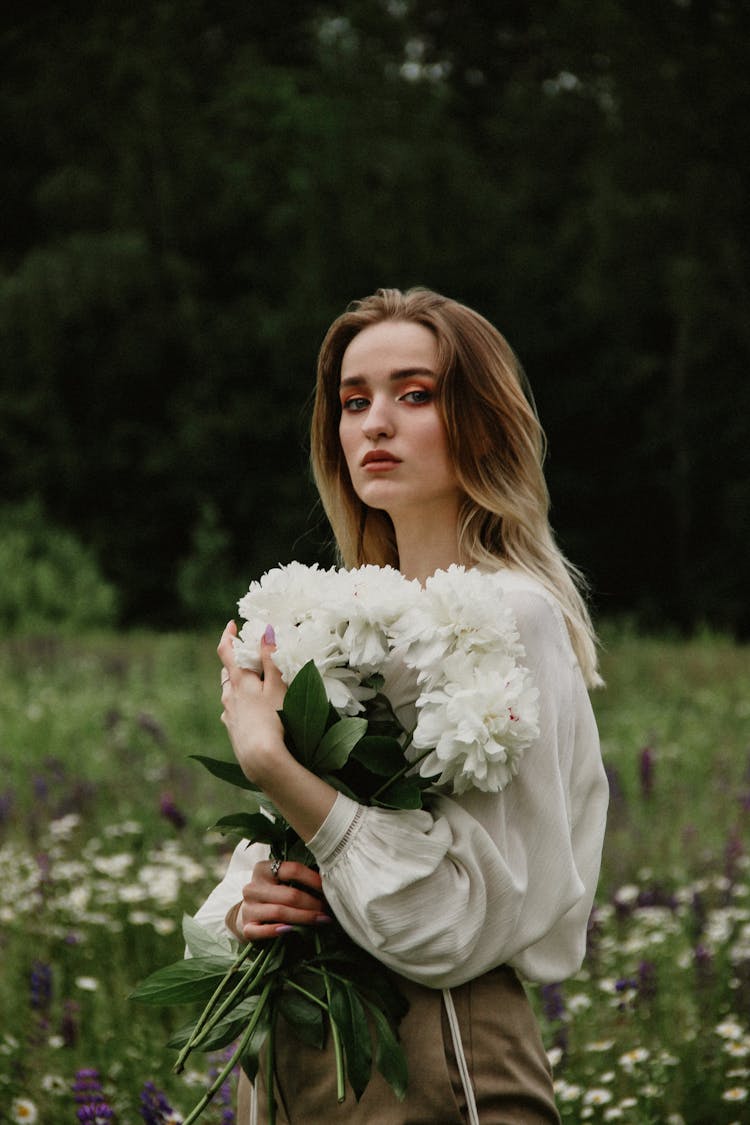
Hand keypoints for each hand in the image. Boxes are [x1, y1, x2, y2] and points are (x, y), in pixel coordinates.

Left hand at [217, 621, 287, 784]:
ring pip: (229, 691)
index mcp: (238, 681)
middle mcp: (228, 695)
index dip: (228, 635)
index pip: (226, 651)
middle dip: (236, 660)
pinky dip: (240, 702)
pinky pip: (232, 709)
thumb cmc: (273, 719)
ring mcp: (228, 713)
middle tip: (250, 655)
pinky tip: (252, 709)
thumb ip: (271, 658)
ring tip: (253, 682)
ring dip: (238, 681)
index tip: (232, 624)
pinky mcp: (232, 729)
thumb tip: (265, 630)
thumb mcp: (277, 685)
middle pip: (227, 671)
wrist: (261, 759)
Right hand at [233, 859, 330, 940]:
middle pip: (290, 894)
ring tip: (321, 920)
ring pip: (280, 912)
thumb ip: (298, 880)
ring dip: (304, 917)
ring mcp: (248, 908)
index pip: (292, 869)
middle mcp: (252, 887)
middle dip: (313, 903)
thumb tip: (329, 883)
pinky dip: (277, 930)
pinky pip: (262, 930)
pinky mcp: (246, 928)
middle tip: (327, 909)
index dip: (313, 880)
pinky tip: (292, 930)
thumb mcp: (281, 881)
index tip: (328, 888)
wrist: (251, 914)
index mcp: (263, 869)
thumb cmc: (274, 895)